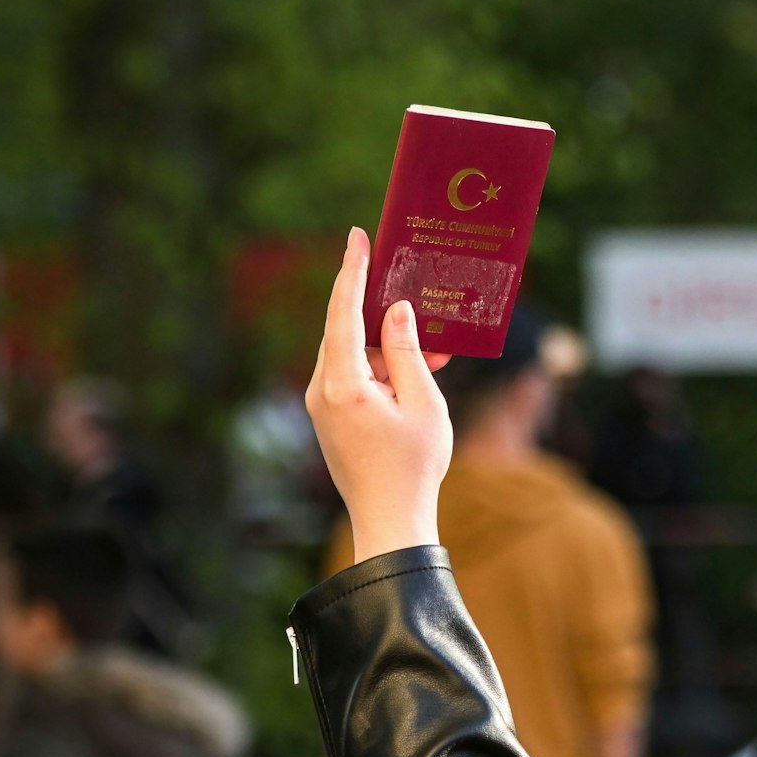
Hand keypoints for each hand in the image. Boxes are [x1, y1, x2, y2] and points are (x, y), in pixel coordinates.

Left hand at [306, 228, 454, 562]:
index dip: (352, 271)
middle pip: (345, 329)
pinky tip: (415, 369)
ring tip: (433, 347)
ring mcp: (323, 406)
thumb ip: (408, 351)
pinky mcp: (331, 417)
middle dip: (378, 307)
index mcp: (344, 385)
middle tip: (403, 277)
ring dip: (387, 344)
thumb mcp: (424, 402)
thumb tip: (395, 311)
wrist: (391, 519)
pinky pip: (353, 376)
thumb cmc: (414, 465)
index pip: (344, 313)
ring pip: (351, 353)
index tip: (357, 237)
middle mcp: (323, 391)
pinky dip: (381, 366)